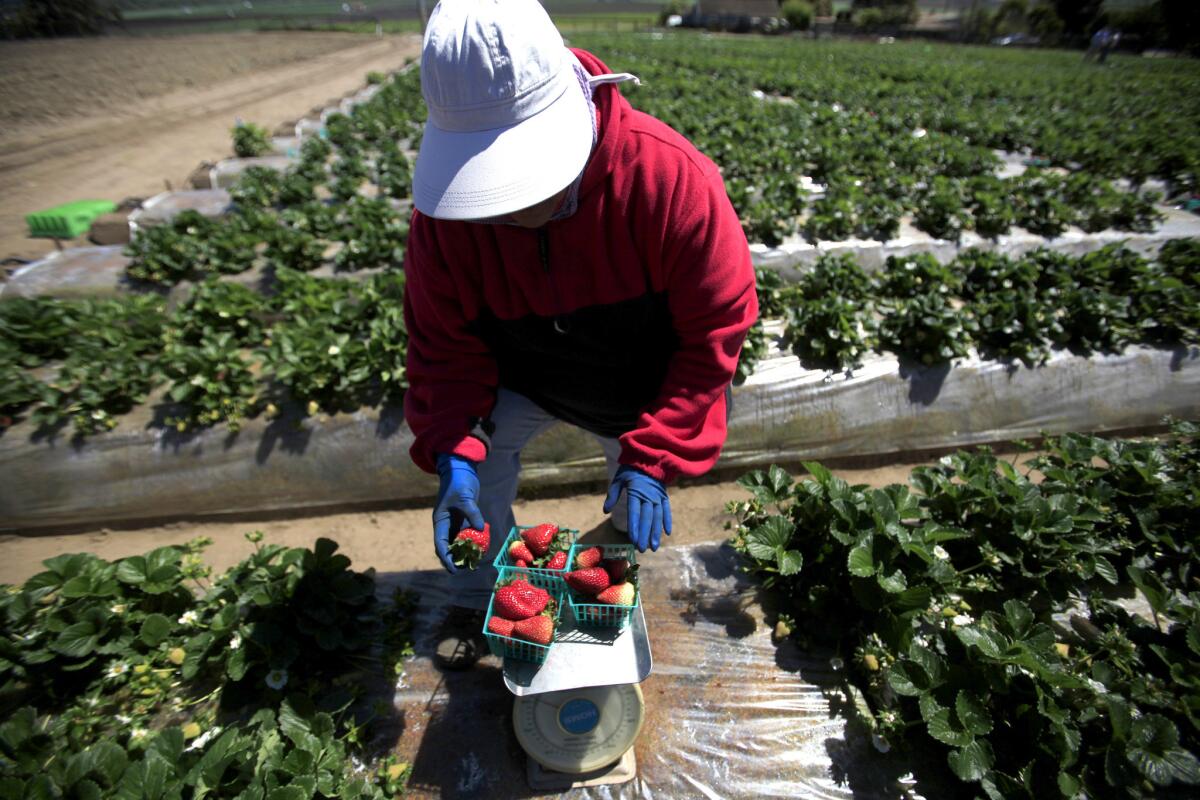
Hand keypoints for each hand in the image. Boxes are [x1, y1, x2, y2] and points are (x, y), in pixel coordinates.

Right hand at [433, 453, 484, 573]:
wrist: (461, 471)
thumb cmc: (458, 483)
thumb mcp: (465, 498)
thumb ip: (472, 513)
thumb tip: (480, 529)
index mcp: (440, 521)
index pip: (440, 543)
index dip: (446, 557)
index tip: (453, 568)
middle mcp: (446, 524)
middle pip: (448, 547)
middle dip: (455, 559)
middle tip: (466, 568)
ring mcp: (454, 523)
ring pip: (457, 542)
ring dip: (464, 552)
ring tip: (474, 562)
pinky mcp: (463, 520)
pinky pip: (467, 535)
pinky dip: (473, 542)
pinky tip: (482, 548)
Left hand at [603, 465, 671, 552]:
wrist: (649, 458)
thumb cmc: (631, 470)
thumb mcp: (618, 479)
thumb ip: (612, 495)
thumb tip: (605, 511)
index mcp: (635, 492)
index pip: (634, 512)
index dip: (634, 526)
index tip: (632, 539)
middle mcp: (648, 496)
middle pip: (646, 518)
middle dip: (644, 534)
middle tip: (642, 549)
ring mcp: (658, 497)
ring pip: (657, 517)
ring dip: (656, 532)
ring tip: (654, 546)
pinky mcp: (664, 496)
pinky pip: (667, 510)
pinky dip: (667, 521)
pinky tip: (667, 532)